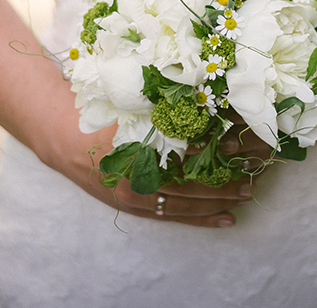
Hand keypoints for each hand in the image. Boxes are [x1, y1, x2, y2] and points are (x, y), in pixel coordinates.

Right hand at [43, 112, 272, 227]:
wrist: (64, 138)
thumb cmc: (101, 113)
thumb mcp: (133, 103)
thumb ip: (165, 105)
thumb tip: (207, 99)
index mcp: (137, 144)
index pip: (183, 147)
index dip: (211, 145)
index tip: (235, 141)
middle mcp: (138, 173)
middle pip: (190, 178)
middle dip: (224, 177)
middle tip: (252, 172)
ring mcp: (136, 193)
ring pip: (186, 201)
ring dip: (219, 199)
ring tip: (246, 195)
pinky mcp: (135, 206)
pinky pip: (174, 215)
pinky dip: (201, 216)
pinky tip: (224, 218)